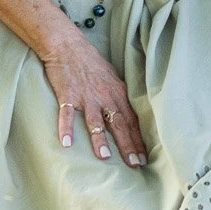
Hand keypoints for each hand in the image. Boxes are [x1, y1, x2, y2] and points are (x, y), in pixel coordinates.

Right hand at [38, 34, 148, 166]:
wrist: (68, 45)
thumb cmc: (90, 63)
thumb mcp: (112, 78)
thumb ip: (119, 98)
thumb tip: (129, 117)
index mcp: (117, 93)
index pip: (132, 120)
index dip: (139, 140)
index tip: (145, 158)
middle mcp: (105, 96)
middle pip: (119, 124)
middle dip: (127, 145)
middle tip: (135, 164)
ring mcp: (86, 96)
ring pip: (95, 121)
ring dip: (100, 140)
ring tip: (106, 157)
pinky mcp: (67, 95)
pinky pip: (66, 114)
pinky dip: (66, 128)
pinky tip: (66, 143)